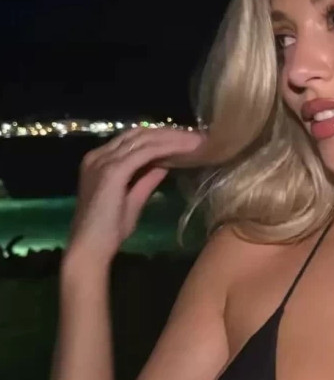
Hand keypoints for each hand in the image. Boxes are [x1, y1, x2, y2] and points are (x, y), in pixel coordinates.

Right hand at [67, 126, 205, 263]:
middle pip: (139, 134)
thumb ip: (146, 179)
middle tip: (197, 136)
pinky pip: (145, 153)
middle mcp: (99, 155)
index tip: (185, 139)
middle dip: (170, 133)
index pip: (133, 139)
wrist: (90, 246)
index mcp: (100, 160)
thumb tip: (164, 164)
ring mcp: (104, 161)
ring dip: (172, 138)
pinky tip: (185, 150)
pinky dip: (167, 148)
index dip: (160, 136)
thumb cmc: (109, 229)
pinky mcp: (113, 171)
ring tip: (196, 141)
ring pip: (144, 140)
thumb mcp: (133, 198)